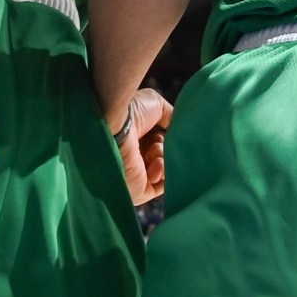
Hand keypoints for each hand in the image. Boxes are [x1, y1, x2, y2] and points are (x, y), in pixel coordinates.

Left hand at [114, 88, 170, 205]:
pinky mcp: (141, 190)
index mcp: (137, 139)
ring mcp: (139, 175)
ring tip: (150, 151)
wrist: (117, 128)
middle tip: (155, 139)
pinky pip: (164, 185)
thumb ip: (172, 118)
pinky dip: (163, 171)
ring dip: (163, 157)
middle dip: (166, 146)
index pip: (162, 141)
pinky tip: (152, 163)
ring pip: (167, 169)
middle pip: (166, 155)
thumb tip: (179, 130)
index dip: (168, 135)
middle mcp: (137, 157)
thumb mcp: (157, 105)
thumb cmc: (132, 113)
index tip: (168, 129)